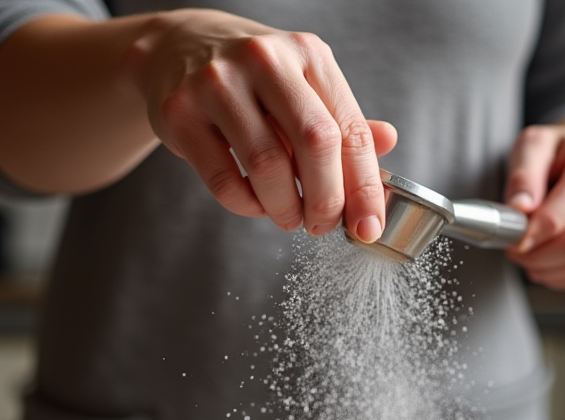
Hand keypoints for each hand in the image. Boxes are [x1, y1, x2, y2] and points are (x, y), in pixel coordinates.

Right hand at [130, 9, 396, 240]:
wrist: (176, 49)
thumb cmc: (253, 79)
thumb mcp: (303, 85)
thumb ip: (343, 119)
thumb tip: (388, 143)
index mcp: (308, 54)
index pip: (349, 129)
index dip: (365, 187)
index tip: (368, 227)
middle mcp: (265, 60)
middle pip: (315, 144)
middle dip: (326, 200)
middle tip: (322, 226)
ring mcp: (217, 83)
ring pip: (267, 166)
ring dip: (285, 208)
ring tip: (289, 216)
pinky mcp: (180, 112)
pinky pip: (224, 179)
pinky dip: (247, 205)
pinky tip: (255, 202)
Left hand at [503, 123, 564, 288]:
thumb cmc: (553, 155)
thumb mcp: (531, 147)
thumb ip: (524, 175)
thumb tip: (521, 208)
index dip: (545, 224)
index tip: (518, 238)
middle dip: (541, 252)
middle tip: (514, 249)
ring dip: (547, 267)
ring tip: (524, 256)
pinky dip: (560, 277)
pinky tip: (542, 266)